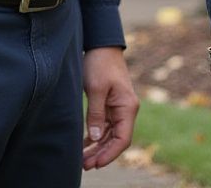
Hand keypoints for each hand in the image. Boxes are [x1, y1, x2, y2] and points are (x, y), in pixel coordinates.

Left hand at [82, 47, 138, 169]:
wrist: (101, 44)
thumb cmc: (100, 63)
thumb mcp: (96, 89)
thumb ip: (96, 114)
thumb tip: (95, 138)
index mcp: (127, 107)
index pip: (123, 138)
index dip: (110, 154)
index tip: (96, 164)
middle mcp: (126, 109)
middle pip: (116, 139)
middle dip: (101, 154)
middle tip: (84, 165)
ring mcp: (118, 107)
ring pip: (110, 135)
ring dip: (98, 147)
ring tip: (82, 160)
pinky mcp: (110, 104)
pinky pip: (105, 126)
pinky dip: (96, 136)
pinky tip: (84, 145)